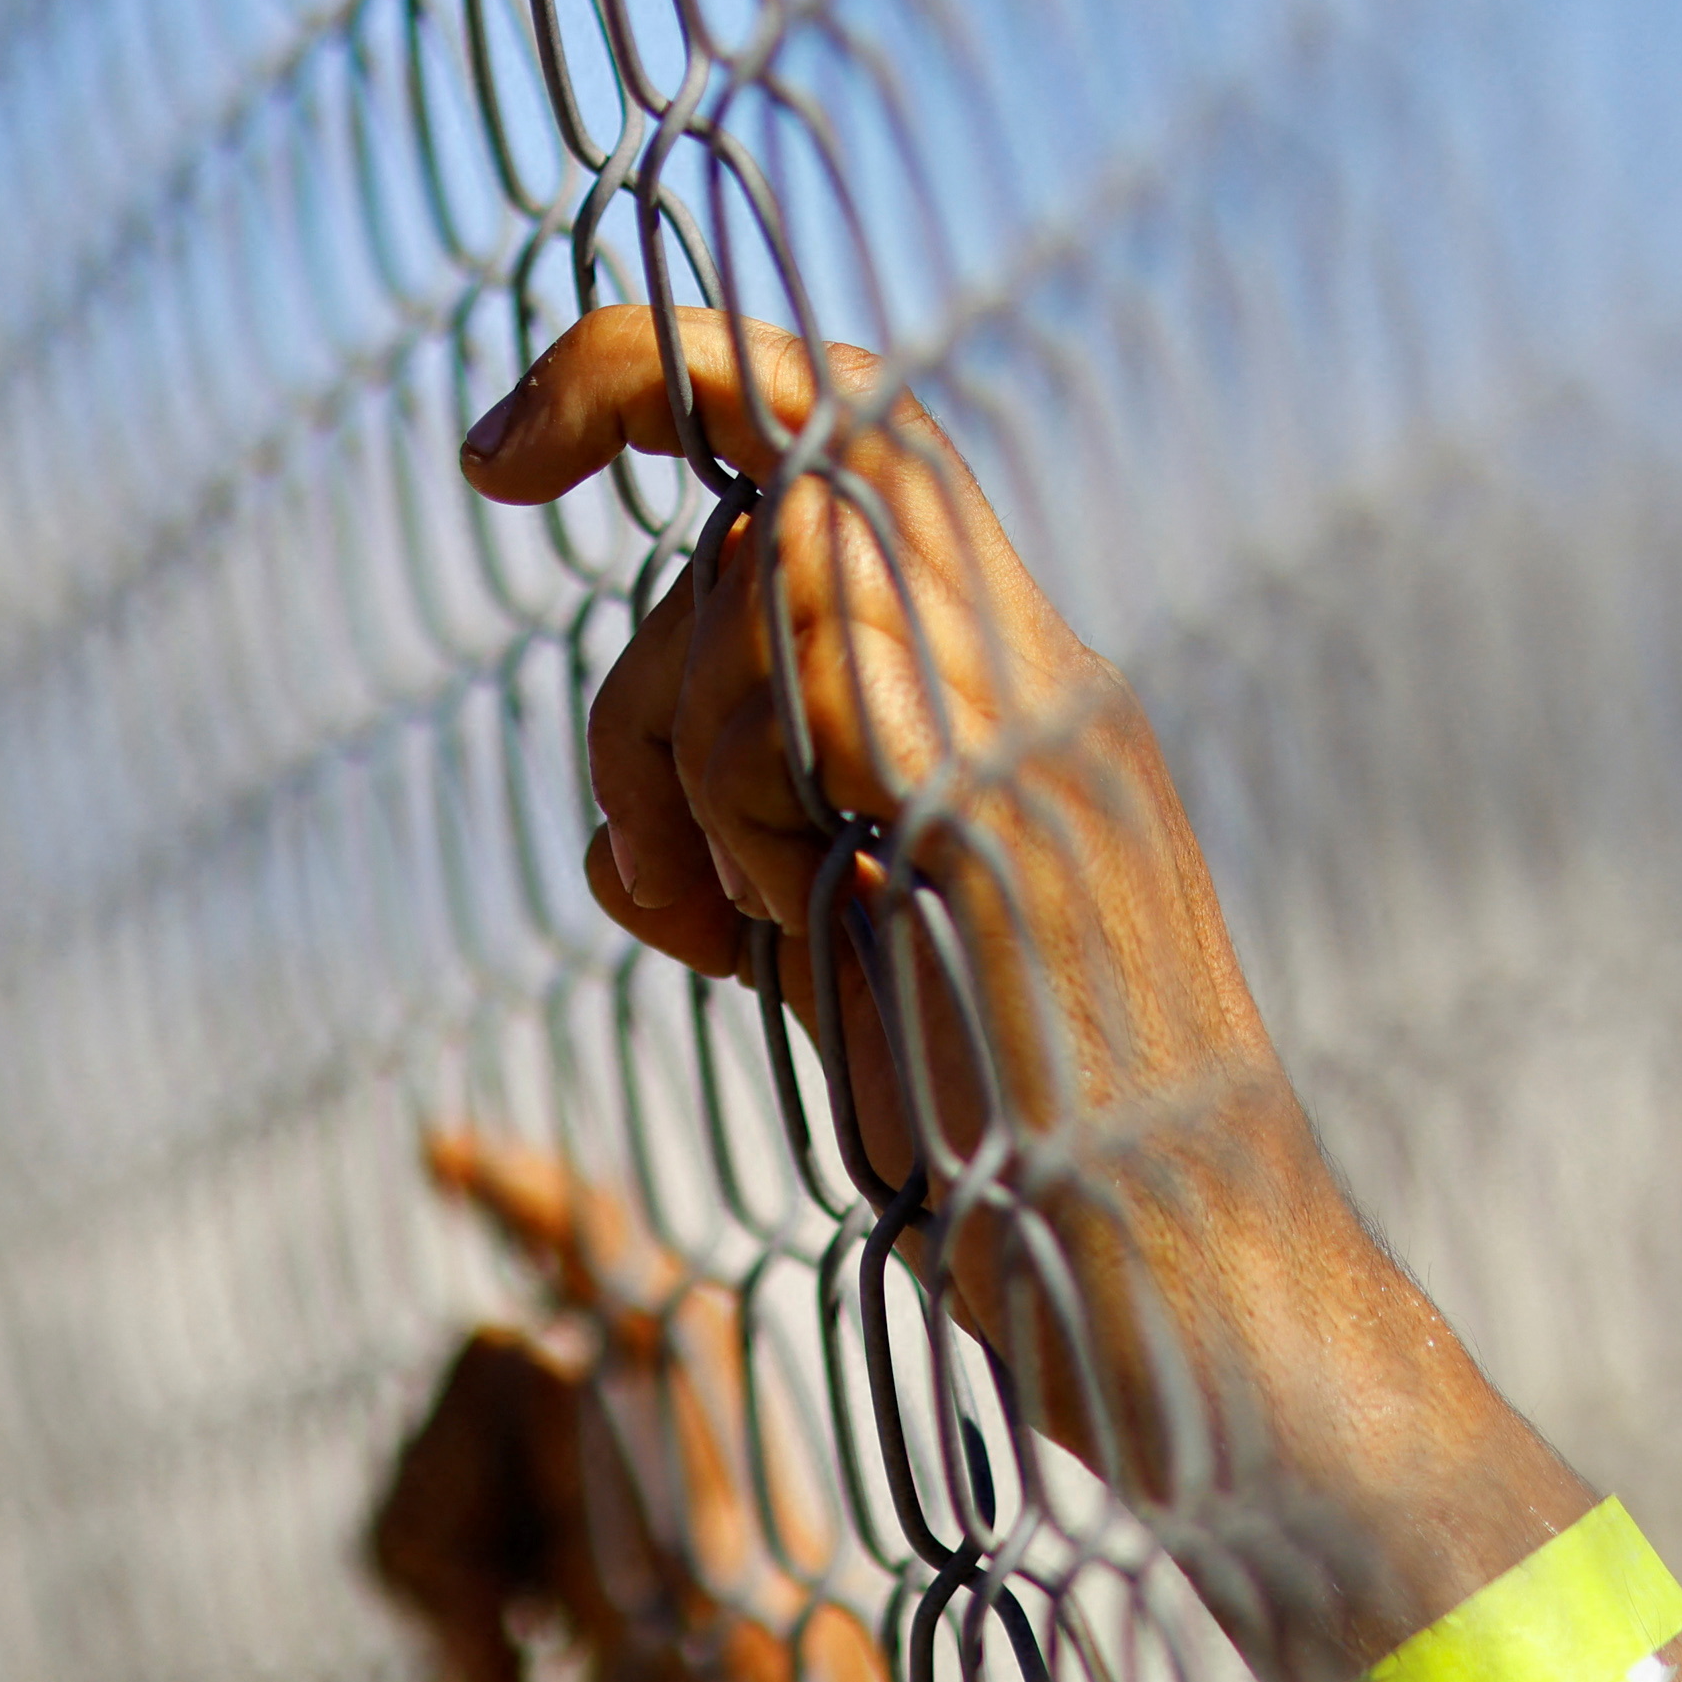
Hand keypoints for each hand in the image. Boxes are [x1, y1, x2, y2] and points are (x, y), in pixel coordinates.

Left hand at [460, 308, 1363, 1530]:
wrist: (1189, 1308)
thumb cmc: (1023, 1173)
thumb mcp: (857, 972)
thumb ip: (760, 871)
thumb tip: (617, 846)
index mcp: (1001, 691)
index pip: (835, 421)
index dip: (649, 372)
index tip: (492, 455)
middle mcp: (1029, 668)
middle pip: (789, 427)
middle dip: (637, 592)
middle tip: (642, 829)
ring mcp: (1024, 718)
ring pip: (759, 563)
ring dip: (676, 757)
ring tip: (748, 927)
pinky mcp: (992, 791)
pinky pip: (790, 673)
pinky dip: (726, 817)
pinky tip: (788, 943)